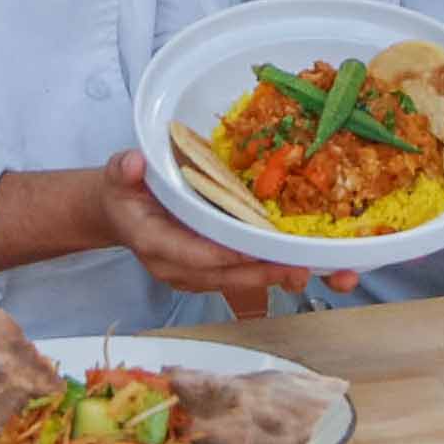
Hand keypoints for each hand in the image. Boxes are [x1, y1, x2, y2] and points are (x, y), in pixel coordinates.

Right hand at [97, 150, 358, 296]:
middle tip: (305, 266)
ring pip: (244, 280)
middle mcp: (179, 268)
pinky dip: (278, 269)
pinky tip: (311, 262)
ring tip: (325, 273)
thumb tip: (131, 163)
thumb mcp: (118, 175)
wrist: (122, 213)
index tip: (258, 248)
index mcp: (155, 244)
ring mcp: (197, 274)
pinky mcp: (214, 272)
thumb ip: (123, 170)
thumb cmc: (123, 192)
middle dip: (268, 271)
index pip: (193, 254)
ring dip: (283, 275)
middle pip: (228, 275)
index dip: (226, 254)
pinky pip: (248, 274)